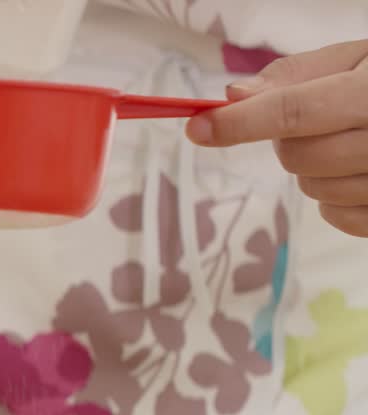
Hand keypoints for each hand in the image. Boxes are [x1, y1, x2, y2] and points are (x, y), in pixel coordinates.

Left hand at [185, 40, 367, 236]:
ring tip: (345, 142)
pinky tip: (354, 172)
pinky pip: (337, 218)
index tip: (198, 127)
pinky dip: (333, 200)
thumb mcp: (356, 59)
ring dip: (312, 169)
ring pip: (314, 189)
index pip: (295, 111)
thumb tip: (234, 96)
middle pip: (298, 155)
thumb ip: (295, 76)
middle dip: (286, 140)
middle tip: (311, 121)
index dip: (239, 123)